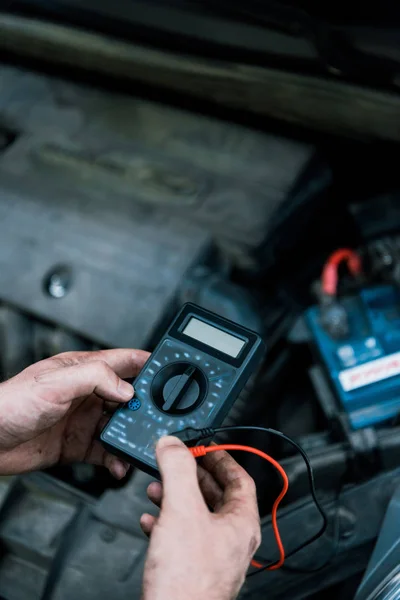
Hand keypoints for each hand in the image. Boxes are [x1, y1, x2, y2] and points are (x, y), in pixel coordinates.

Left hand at [0, 349, 148, 476]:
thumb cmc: (12, 404)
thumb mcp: (56, 383)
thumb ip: (95, 378)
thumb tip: (127, 388)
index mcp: (83, 370)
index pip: (124, 361)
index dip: (147, 362)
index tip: (171, 368)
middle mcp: (88, 394)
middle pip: (128, 396)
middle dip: (146, 406)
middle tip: (161, 418)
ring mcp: (84, 420)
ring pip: (120, 426)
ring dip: (133, 436)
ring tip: (143, 444)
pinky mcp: (78, 445)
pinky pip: (107, 451)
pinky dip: (117, 459)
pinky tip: (120, 464)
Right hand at [140, 436, 260, 599]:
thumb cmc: (188, 581)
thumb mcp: (182, 510)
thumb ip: (177, 471)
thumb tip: (173, 444)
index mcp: (241, 523)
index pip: (240, 479)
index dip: (222, 458)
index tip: (206, 446)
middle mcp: (231, 540)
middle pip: (216, 496)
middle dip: (193, 476)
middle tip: (177, 463)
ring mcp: (213, 557)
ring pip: (197, 516)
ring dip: (176, 497)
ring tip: (157, 488)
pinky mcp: (193, 570)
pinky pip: (182, 537)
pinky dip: (166, 522)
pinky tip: (150, 521)